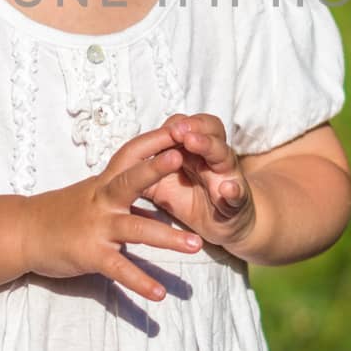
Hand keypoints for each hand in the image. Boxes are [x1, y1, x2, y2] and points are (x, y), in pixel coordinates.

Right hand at [23, 127, 204, 300]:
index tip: (180, 127)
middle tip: (182, 157)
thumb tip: (160, 205)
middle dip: (155, 168)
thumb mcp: (95, 198)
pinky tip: (159, 294)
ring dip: (168, 238)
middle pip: (130, 180)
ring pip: (136, 229)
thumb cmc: (63, 212)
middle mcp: (102, 201)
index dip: (154, 140)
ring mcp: (97, 228)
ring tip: (197, 245)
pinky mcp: (90, 255)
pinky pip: (120, 269)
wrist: (23, 233)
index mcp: (105, 183)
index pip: (130, 153)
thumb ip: (128, 201)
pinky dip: (140, 282)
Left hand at [144, 113, 256, 249]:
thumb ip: (144, 172)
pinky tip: (226, 189)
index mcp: (193, 151)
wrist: (224, 225)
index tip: (162, 127)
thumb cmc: (191, 199)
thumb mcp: (163, 185)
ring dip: (208, 146)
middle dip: (192, 127)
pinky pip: (238, 193)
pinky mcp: (237, 201)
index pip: (187, 126)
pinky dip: (233, 191)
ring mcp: (227, 176)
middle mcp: (213, 157)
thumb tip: (113, 166)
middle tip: (176, 129)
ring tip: (194, 143)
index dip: (175, 125)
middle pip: (209, 130)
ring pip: (223, 154)